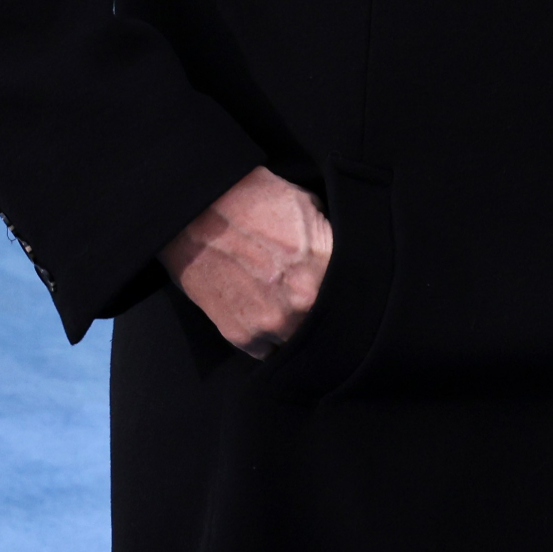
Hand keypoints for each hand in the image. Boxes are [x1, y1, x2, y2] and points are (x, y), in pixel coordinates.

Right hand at [160, 166, 332, 357]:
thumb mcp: (307, 204)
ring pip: (299, 341)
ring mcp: (269, 324)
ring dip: (297, 328)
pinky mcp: (241, 336)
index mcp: (323, 267)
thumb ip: (328, 238)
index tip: (345, 288)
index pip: (355, 294)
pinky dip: (269, 338)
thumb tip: (338, 253)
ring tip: (285, 305)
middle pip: (327, 322)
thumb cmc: (253, 201)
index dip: (350, 290)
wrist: (197, 212)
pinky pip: (268, 351)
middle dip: (323, 310)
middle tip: (313, 296)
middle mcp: (300, 304)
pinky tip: (264, 314)